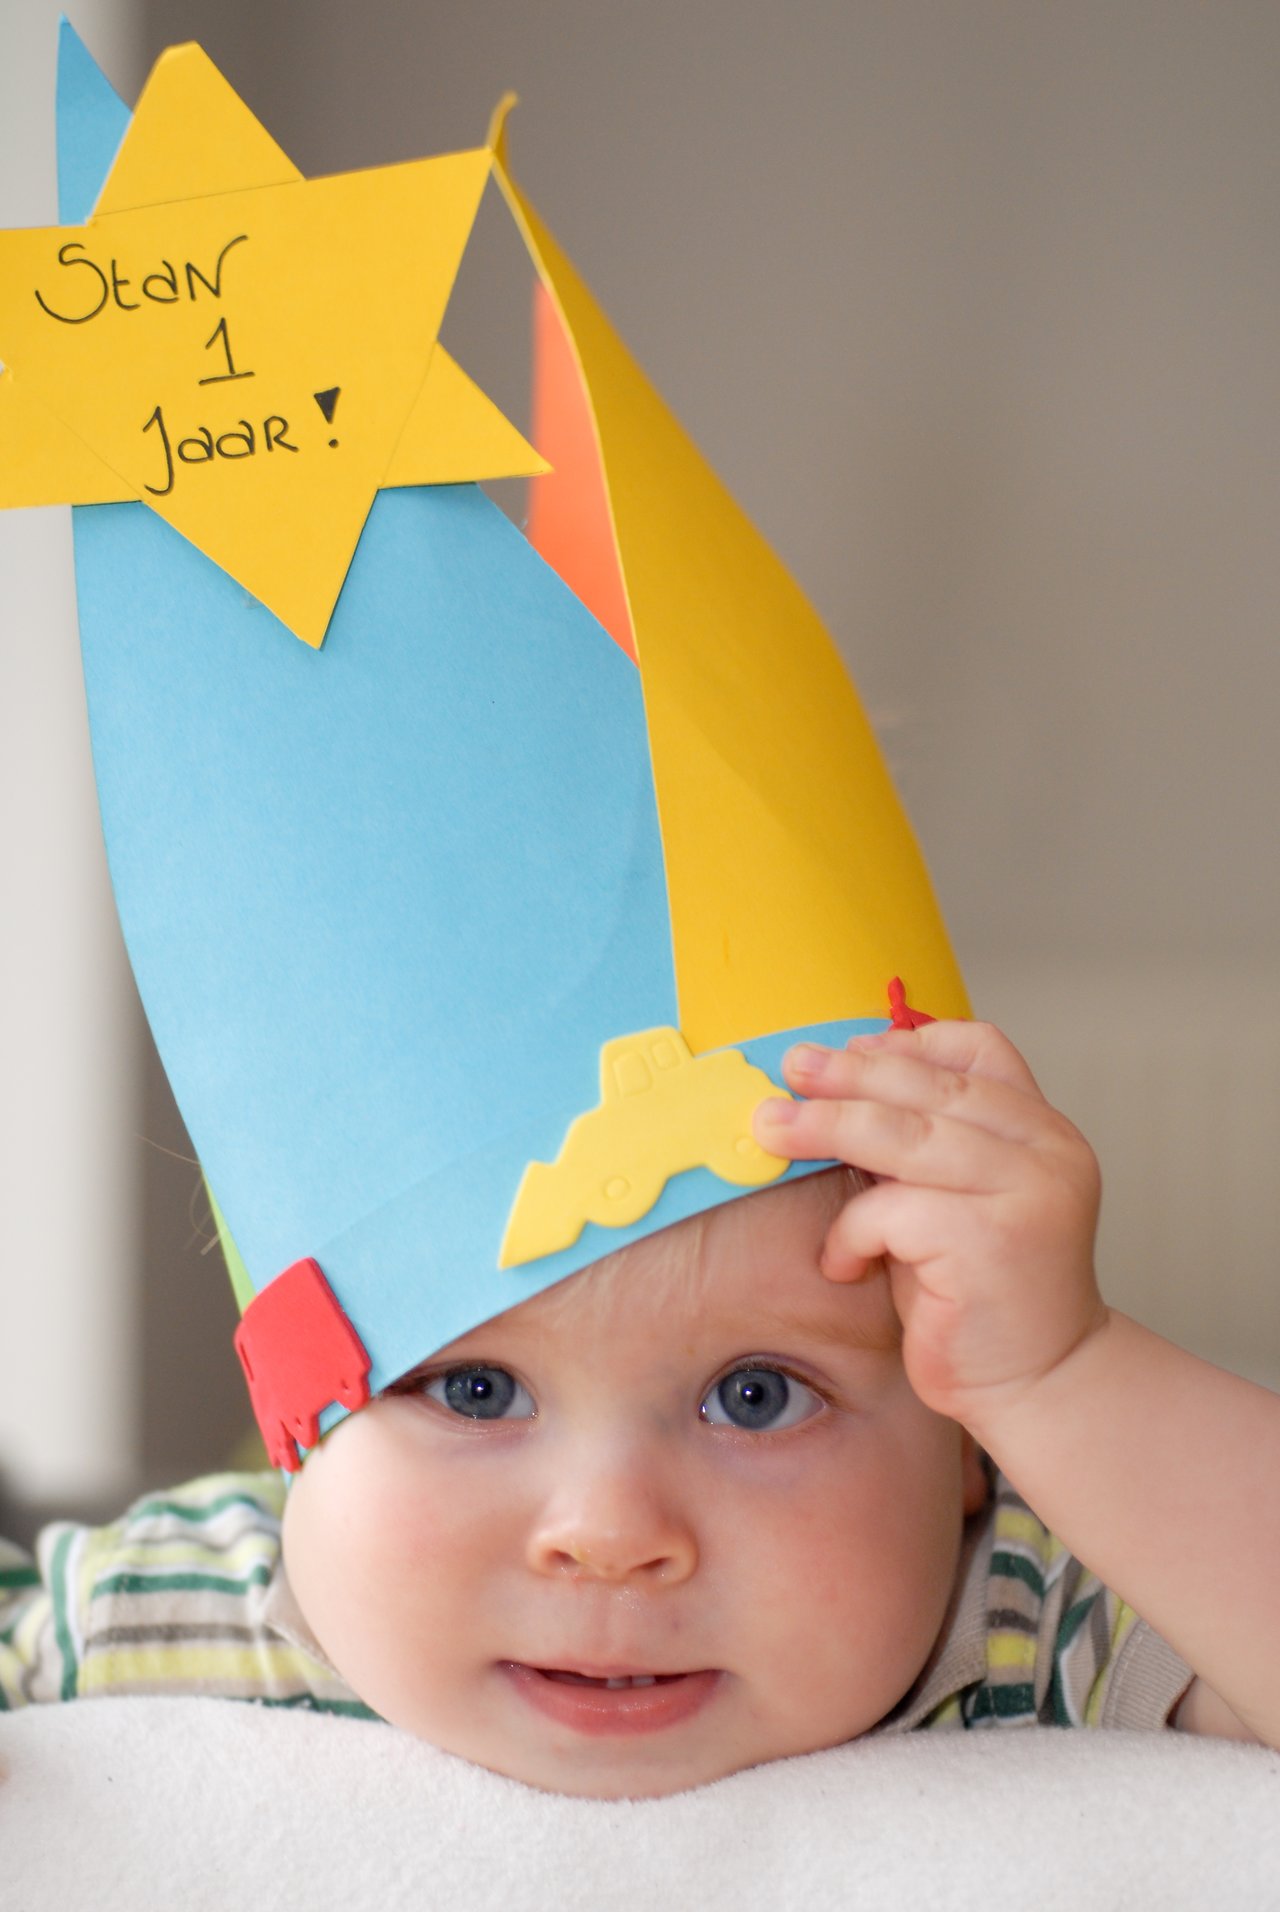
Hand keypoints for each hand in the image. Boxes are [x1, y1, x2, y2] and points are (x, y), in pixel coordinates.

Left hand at [752, 1021, 1105, 1433]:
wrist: (1038, 1384)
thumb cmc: (981, 1292)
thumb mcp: (959, 1196)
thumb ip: (925, 1143)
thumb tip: (834, 1085)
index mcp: (1045, 1130)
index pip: (982, 1050)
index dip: (910, 1042)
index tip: (850, 1049)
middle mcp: (1049, 1152)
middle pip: (931, 1087)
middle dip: (849, 1075)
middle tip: (790, 1069)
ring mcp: (1027, 1195)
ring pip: (905, 1136)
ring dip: (826, 1127)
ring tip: (772, 1128)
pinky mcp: (989, 1243)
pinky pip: (890, 1211)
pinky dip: (852, 1233)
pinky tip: (844, 1263)